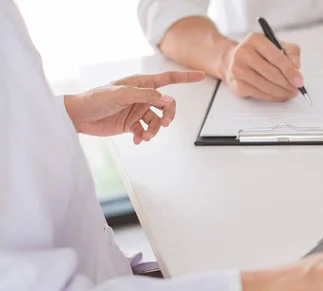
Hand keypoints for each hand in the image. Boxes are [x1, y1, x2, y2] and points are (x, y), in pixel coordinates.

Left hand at [64, 71, 203, 143]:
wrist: (78, 116)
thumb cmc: (96, 98)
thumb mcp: (122, 94)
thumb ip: (147, 96)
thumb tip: (169, 101)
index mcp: (141, 83)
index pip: (168, 79)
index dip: (185, 77)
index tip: (201, 75)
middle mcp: (142, 96)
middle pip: (167, 105)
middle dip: (169, 115)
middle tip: (165, 124)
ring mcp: (137, 110)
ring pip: (157, 121)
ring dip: (154, 130)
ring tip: (145, 136)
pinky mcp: (131, 124)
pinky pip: (145, 130)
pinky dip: (143, 136)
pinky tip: (136, 139)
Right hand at [221, 33, 302, 101]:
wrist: (230, 59)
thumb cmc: (256, 52)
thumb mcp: (275, 44)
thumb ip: (290, 51)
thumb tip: (297, 67)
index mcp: (255, 39)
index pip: (276, 57)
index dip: (290, 71)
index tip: (300, 81)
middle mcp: (243, 53)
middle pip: (271, 73)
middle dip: (287, 84)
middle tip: (297, 89)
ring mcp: (238, 69)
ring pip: (266, 86)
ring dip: (281, 92)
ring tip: (290, 93)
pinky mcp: (237, 84)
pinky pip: (259, 94)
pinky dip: (272, 97)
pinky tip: (280, 96)